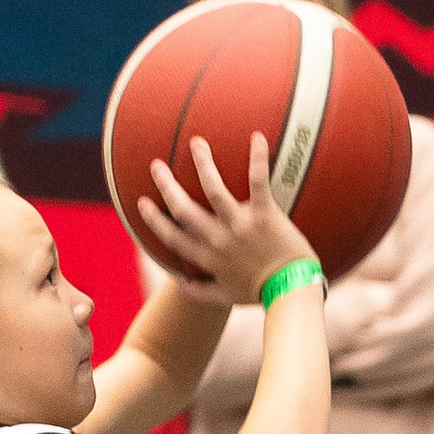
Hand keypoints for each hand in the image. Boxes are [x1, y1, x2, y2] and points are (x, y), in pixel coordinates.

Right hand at [136, 130, 306, 303]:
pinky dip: (258, 158)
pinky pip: (258, 182)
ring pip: (214, 189)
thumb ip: (201, 294)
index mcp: (208, 257)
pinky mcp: (264, 215)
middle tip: (156, 165)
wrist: (291, 291)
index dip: (155, 219)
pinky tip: (257, 137)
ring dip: (203, 164)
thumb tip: (180, 289)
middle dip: (167, 185)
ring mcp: (240, 225)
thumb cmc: (261, 294)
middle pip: (184, 209)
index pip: (172, 237)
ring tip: (196, 143)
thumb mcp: (227, 297)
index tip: (142, 202)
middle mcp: (218, 239)